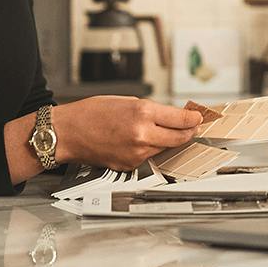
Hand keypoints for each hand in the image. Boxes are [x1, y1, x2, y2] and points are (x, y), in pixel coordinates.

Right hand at [50, 96, 201, 170]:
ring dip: (168, 140)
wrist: (68, 133)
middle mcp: (142, 135)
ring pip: (164, 148)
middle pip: (179, 138)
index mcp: (142, 113)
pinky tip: (142, 141)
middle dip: (189, 132)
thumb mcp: (126, 100)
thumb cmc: (91, 113)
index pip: (180, 119)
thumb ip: (151, 109)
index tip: (198, 117)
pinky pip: (149, 157)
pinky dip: (151, 149)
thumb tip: (171, 116)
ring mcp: (136, 153)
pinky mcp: (129, 165)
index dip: (193, 119)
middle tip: (193, 127)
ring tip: (164, 131)